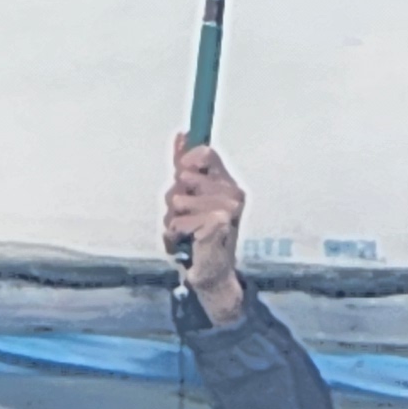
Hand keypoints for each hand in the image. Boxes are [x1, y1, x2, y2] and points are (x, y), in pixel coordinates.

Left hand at [165, 137, 247, 325]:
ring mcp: (228, 210)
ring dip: (173, 218)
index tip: (180, 173)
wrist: (210, 275)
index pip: (205, 153)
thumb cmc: (199, 235)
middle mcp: (233, 194)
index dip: (186, 160)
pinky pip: (178, 222)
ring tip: (186, 231)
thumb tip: (181, 134)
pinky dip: (175, 234)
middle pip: (184, 176)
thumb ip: (185, 164)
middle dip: (175, 196)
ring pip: (178, 199)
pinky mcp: (218, 225)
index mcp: (229, 183)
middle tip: (186, 215)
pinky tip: (187, 243)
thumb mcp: (190, 195)